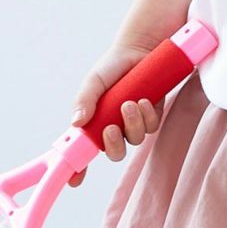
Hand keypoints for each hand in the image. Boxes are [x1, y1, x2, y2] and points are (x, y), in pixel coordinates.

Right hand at [66, 41, 164, 187]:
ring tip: (131, 102)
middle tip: (111, 128)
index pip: (84, 151)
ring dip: (133, 125)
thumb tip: (76, 122)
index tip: (75, 180)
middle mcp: (114, 125)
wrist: (141, 47)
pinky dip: (147, 116)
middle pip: (114, 152)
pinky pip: (152, 126)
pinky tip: (144, 100)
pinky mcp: (152, 113)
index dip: (79, 169)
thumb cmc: (114, 64)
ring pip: (135, 139)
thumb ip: (85, 99)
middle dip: (114, 145)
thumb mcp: (94, 80)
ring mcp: (134, 121)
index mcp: (95, 121)